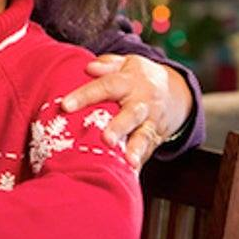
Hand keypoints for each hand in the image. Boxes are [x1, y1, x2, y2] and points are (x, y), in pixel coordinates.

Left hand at [62, 54, 192, 168]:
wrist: (173, 90)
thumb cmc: (136, 76)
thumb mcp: (126, 63)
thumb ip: (108, 64)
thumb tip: (90, 67)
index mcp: (130, 82)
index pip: (106, 86)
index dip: (85, 95)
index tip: (65, 106)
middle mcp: (142, 103)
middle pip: (130, 115)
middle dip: (118, 128)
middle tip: (105, 139)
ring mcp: (151, 122)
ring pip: (144, 136)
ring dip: (135, 149)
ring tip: (127, 162)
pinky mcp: (156, 138)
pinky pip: (148, 151)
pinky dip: (139, 163)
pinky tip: (130, 175)